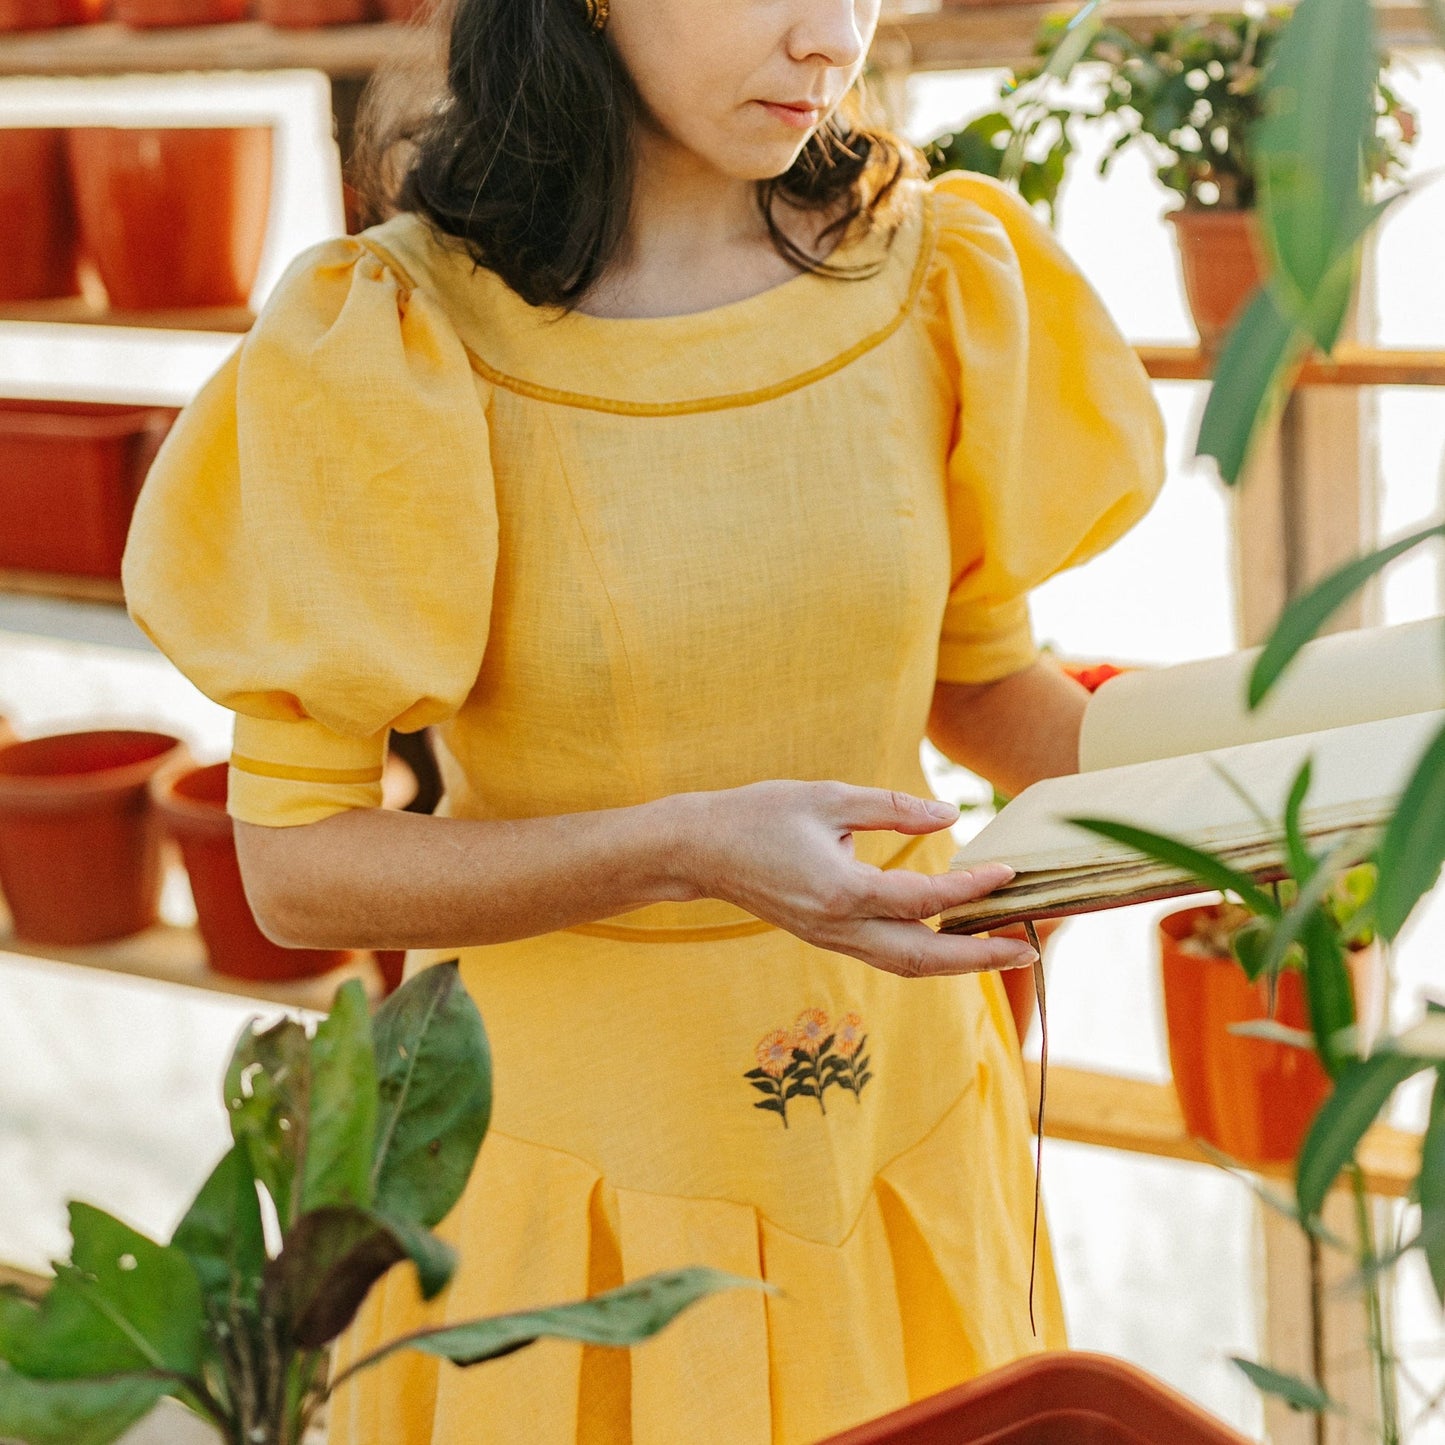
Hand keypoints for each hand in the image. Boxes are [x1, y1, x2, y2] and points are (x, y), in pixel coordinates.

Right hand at [675, 780, 1038, 978]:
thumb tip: (949, 814)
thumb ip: (893, 807)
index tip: (1008, 873)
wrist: (701, 849)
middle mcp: (838, 927)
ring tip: (1002, 953)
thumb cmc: (760, 815)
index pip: (923, 900)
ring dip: (957, 964)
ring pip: (905, 966)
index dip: (971, 888)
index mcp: (841, 890)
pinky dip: (925, 954)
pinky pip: (885, 956)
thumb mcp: (828, 796)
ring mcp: (830, 939)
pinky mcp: (826, 938)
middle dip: (980, 958)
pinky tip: (951, 941)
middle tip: (1028, 951)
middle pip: (923, 957)